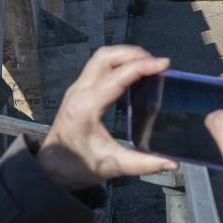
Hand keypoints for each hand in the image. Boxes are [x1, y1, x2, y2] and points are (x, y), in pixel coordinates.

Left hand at [36, 46, 177, 190]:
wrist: (50, 169)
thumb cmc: (77, 166)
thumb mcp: (113, 166)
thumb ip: (144, 164)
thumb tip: (173, 163)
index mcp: (87, 106)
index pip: (118, 76)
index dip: (143, 66)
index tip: (164, 64)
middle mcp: (80, 91)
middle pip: (106, 56)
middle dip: (134, 53)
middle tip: (157, 62)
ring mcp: (77, 89)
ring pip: (101, 57)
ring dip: (125, 55)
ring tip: (148, 64)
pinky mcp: (79, 91)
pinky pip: (99, 66)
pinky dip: (118, 63)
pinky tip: (132, 73)